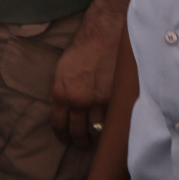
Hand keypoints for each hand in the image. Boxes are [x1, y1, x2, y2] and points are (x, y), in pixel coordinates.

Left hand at [50, 22, 118, 148]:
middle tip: (83, 145)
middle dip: (80, 141)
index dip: (62, 135)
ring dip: (100, 136)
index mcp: (61, 94)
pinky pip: (116, 121)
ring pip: (99, 130)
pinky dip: (115, 126)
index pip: (59, 124)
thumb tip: (67, 110)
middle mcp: (79, 101)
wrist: (105, 34)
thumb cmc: (83, 49)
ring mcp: (100, 102)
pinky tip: (115, 129)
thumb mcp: (62, 71)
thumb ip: (64, 92)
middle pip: (79, 132)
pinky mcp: (118, 99)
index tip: (65, 139)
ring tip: (101, 140)